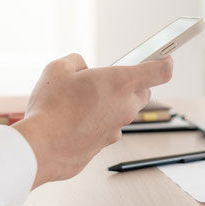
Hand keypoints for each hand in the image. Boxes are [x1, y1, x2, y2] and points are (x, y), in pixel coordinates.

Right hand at [13, 53, 172, 188]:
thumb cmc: (51, 107)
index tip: (164, 57)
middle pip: (143, 91)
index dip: (164, 62)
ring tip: (83, 100)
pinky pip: (109, 127)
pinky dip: (98, 121)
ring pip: (125, 111)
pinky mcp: (106, 144)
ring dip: (112, 103)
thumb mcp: (58, 69)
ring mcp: (118, 128)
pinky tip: (76, 119)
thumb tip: (81, 68)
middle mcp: (126, 106)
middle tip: (106, 79)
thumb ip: (76, 62)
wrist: (40, 148)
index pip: (160, 71)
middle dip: (130, 84)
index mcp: (121, 83)